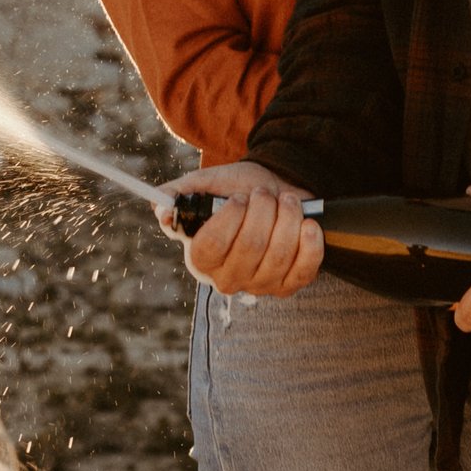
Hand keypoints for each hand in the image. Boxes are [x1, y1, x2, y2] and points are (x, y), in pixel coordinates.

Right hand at [164, 160, 323, 295]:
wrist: (276, 190)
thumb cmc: (238, 190)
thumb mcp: (206, 184)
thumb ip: (179, 194)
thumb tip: (161, 210)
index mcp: (202, 257)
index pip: (211, 245)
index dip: (230, 218)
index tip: (240, 198)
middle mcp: (228, 277)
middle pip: (250, 247)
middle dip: (263, 210)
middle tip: (264, 194)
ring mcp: (260, 285)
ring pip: (279, 255)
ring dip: (288, 218)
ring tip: (286, 201)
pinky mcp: (290, 284)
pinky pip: (304, 269)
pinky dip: (310, 242)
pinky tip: (307, 224)